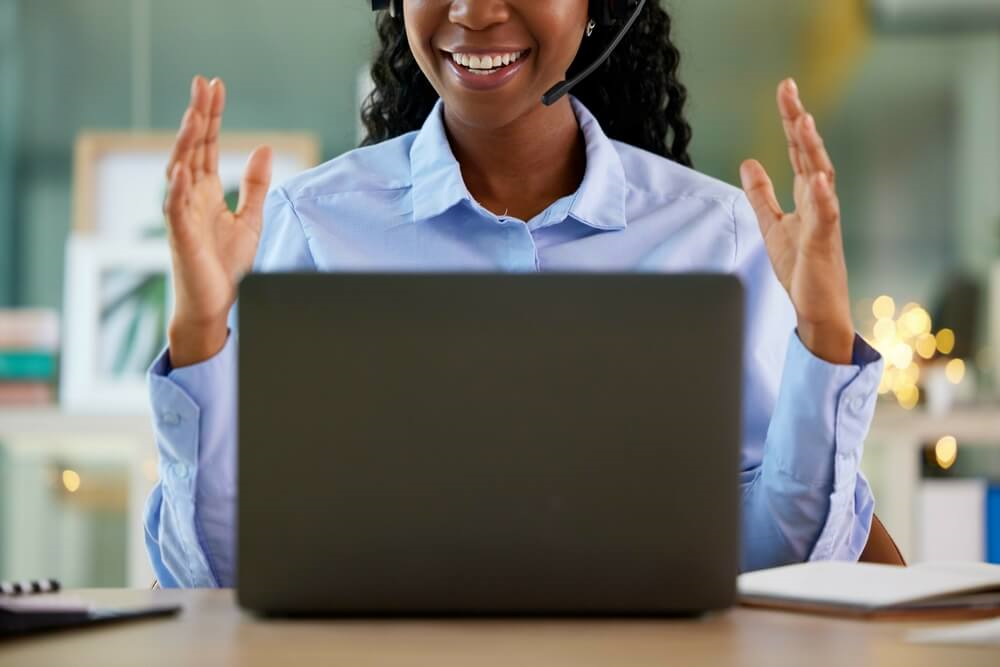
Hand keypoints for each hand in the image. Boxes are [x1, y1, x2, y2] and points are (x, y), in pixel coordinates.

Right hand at [163, 76, 272, 366]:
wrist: (215, 303)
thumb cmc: (225, 264)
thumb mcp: (250, 219)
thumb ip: (254, 184)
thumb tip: (263, 148)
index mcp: (205, 191)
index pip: (207, 145)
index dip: (211, 115)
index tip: (215, 86)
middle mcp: (190, 197)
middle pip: (192, 148)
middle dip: (197, 116)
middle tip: (203, 84)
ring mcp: (182, 216)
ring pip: (179, 171)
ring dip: (185, 144)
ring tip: (194, 116)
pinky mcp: (181, 239)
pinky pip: (175, 211)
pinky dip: (176, 190)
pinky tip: (181, 170)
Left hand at [739, 79, 854, 364]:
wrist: (818, 310)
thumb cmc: (802, 269)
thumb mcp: (772, 225)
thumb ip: (761, 194)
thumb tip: (749, 162)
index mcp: (808, 196)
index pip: (798, 150)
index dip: (791, 120)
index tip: (785, 89)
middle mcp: (820, 203)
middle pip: (810, 153)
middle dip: (799, 122)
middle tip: (789, 89)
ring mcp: (825, 222)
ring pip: (821, 178)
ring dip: (813, 150)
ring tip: (803, 121)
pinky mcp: (824, 246)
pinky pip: (825, 218)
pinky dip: (823, 198)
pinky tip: (818, 179)